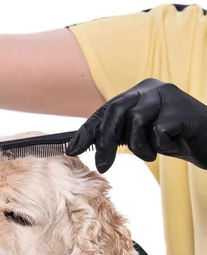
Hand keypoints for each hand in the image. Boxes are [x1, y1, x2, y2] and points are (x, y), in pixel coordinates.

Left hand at [65, 78, 206, 173]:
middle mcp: (151, 88)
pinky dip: (162, 147)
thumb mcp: (142, 134)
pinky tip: (174, 144)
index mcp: (139, 91)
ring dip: (142, 147)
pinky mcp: (180, 109)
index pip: (107, 109)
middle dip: (106, 141)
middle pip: (116, 111)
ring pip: (136, 124)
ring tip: (156, 151)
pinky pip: (157, 133)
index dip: (89, 130)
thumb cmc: (174, 139)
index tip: (73, 148)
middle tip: (103, 166)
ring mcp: (167, 96)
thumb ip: (119, 132)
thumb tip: (84, 142)